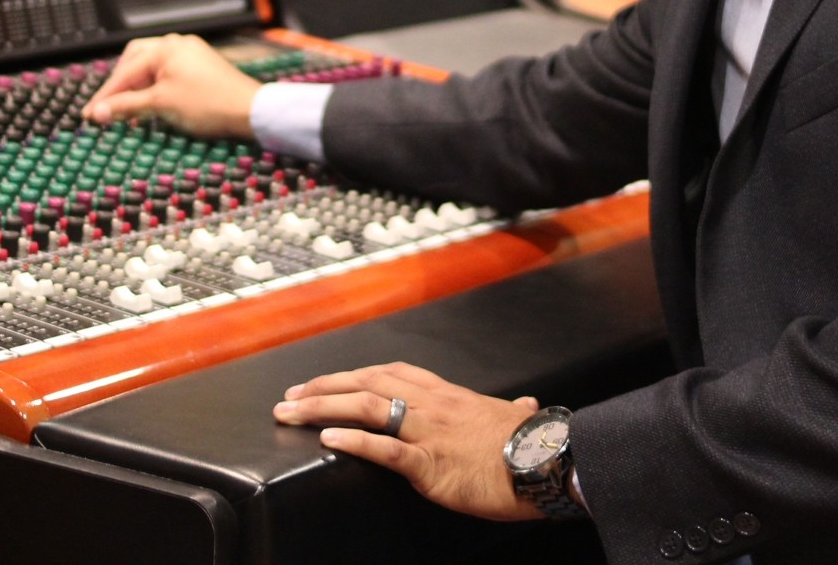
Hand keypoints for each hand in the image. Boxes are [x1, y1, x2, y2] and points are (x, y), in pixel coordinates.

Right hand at [82, 34, 259, 138]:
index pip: (125, 72)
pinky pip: (168, 73)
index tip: (90, 115)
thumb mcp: (161, 105)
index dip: (106, 96)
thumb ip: (126, 107)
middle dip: (120, 85)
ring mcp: (191, 54)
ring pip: (152, 67)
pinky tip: (152, 104)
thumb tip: (97, 112)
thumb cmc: (209, 104)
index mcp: (165, 47)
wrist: (250, 111)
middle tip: (107, 107)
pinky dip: (155, 88)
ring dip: (137, 87)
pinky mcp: (201, 67)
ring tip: (127, 110)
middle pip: (135, 61)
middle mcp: (177, 44)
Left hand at [273, 362, 543, 520]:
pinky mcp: (430, 463)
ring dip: (322, 407)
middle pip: (367, 383)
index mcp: (447, 394)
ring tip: (291, 412)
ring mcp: (428, 431)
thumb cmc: (533, 445)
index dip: (353, 376)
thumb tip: (528, 405)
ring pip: (367, 407)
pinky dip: (353, 440)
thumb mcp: (517, 419)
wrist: (548, 463)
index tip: (326, 381)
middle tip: (289, 396)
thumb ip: (513, 410)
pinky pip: (385, 447)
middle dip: (323, 387)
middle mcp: (432, 405)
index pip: (391, 373)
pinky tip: (328, 438)